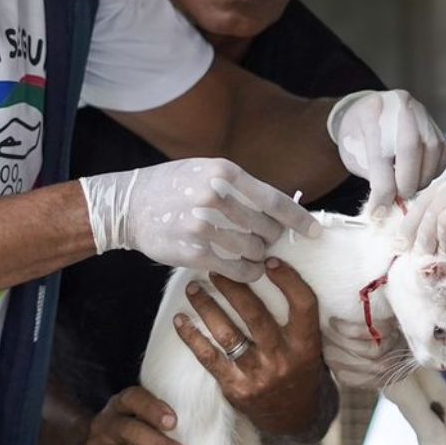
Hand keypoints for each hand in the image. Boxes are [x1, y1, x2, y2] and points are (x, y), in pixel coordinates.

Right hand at [80, 157, 320, 281]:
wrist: (130, 204)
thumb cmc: (174, 186)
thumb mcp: (206, 171)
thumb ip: (240, 186)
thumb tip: (280, 207)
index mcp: (224, 172)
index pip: (274, 200)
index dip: (299, 219)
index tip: (315, 232)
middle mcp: (215, 197)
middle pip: (266, 228)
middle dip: (272, 239)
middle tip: (267, 242)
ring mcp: (203, 225)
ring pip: (254, 251)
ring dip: (259, 257)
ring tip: (252, 254)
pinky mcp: (193, 252)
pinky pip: (236, 269)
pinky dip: (248, 273)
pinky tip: (247, 271)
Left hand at [172, 261, 330, 437]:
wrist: (294, 418)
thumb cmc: (300, 371)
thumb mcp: (310, 347)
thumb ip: (297, 319)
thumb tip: (271, 273)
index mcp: (306, 345)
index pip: (302, 305)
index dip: (288, 280)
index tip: (269, 261)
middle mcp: (282, 359)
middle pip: (255, 315)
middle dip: (234, 287)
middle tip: (217, 267)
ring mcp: (257, 375)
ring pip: (227, 334)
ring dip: (207, 307)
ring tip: (193, 288)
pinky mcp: (236, 388)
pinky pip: (209, 359)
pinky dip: (192, 338)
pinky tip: (180, 321)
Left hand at [327, 90, 445, 216]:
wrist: (370, 115)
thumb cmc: (359, 139)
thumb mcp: (355, 156)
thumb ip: (373, 178)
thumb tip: (385, 209)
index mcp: (372, 112)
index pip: (381, 154)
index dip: (381, 188)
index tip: (378, 210)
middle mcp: (401, 108)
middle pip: (410, 149)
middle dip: (405, 183)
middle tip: (397, 198)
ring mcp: (423, 115)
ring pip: (432, 152)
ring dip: (420, 179)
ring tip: (406, 186)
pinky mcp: (438, 127)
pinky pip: (444, 154)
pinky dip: (433, 172)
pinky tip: (418, 175)